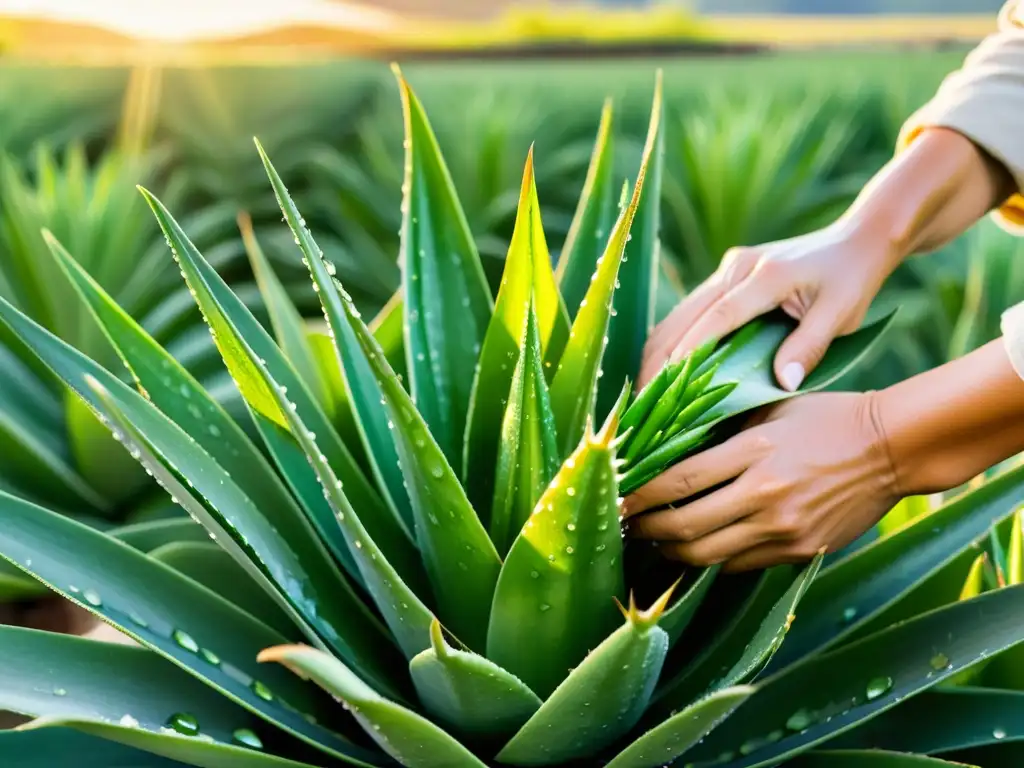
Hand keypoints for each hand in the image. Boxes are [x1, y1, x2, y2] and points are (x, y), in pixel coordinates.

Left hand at [622, 393, 899, 572]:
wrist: (891, 449)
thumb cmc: (825, 418)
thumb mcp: (770, 409)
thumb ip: (723, 433)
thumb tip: (667, 452)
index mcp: (754, 451)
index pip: (678, 480)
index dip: (639, 494)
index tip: (617, 496)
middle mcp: (765, 494)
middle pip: (685, 526)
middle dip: (647, 530)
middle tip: (627, 525)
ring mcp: (784, 528)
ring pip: (708, 555)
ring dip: (673, 553)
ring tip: (656, 543)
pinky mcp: (799, 552)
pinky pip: (740, 565)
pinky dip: (713, 560)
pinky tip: (698, 549)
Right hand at [638, 221, 896, 391]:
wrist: (854, 239)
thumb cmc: (852, 279)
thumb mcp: (841, 314)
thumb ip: (809, 347)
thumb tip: (783, 383)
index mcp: (764, 275)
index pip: (717, 318)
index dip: (689, 352)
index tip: (667, 385)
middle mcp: (736, 267)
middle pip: (683, 316)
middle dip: (658, 360)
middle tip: (642, 401)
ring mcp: (726, 270)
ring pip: (678, 315)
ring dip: (658, 353)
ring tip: (645, 392)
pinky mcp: (724, 277)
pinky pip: (689, 313)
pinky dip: (672, 342)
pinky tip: (661, 371)